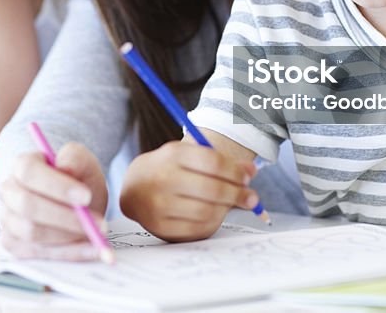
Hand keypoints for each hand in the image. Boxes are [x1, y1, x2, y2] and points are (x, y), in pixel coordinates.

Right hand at [0, 143, 108, 259]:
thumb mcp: (83, 161)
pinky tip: (91, 249)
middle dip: (64, 217)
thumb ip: (75, 158)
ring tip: (96, 234)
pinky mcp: (14, 245)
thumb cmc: (77, 178)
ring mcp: (8, 220)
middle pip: (27, 206)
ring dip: (68, 236)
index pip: (29, 172)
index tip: (85, 196)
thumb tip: (66, 168)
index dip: (56, 186)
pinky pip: (39, 254)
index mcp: (21, 165)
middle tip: (96, 222)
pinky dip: (69, 253)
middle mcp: (9, 192)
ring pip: (32, 233)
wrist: (77, 203)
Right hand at [120, 140, 257, 242]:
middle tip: (251, 197)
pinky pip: (197, 229)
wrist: (134, 187)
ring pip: (207, 211)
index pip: (213, 162)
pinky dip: (212, 223)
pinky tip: (214, 215)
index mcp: (172, 155)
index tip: (247, 178)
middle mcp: (163, 179)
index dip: (235, 172)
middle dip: (238, 194)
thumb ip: (219, 161)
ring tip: (229, 204)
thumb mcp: (188, 155)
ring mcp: (159, 205)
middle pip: (212, 189)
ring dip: (225, 209)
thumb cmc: (168, 168)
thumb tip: (251, 171)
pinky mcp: (160, 226)